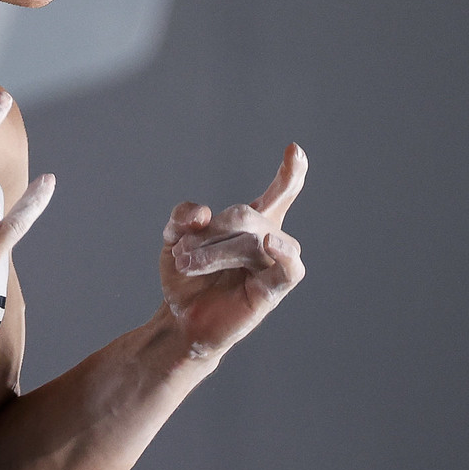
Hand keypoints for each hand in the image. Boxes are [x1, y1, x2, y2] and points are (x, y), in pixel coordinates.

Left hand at [159, 144, 307, 359]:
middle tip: (181, 254)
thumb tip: (204, 213)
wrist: (179, 320)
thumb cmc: (186, 277)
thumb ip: (183, 217)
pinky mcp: (272, 291)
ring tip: (187, 265)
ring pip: (253, 242)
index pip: (278, 194)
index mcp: (250, 224)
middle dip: (209, 233)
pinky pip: (290, 269)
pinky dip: (283, 254)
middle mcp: (268, 240)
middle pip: (245, 216)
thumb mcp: (173, 238)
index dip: (290, 173)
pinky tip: (269, 243)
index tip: (295, 150)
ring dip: (213, 253)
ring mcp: (273, 265)